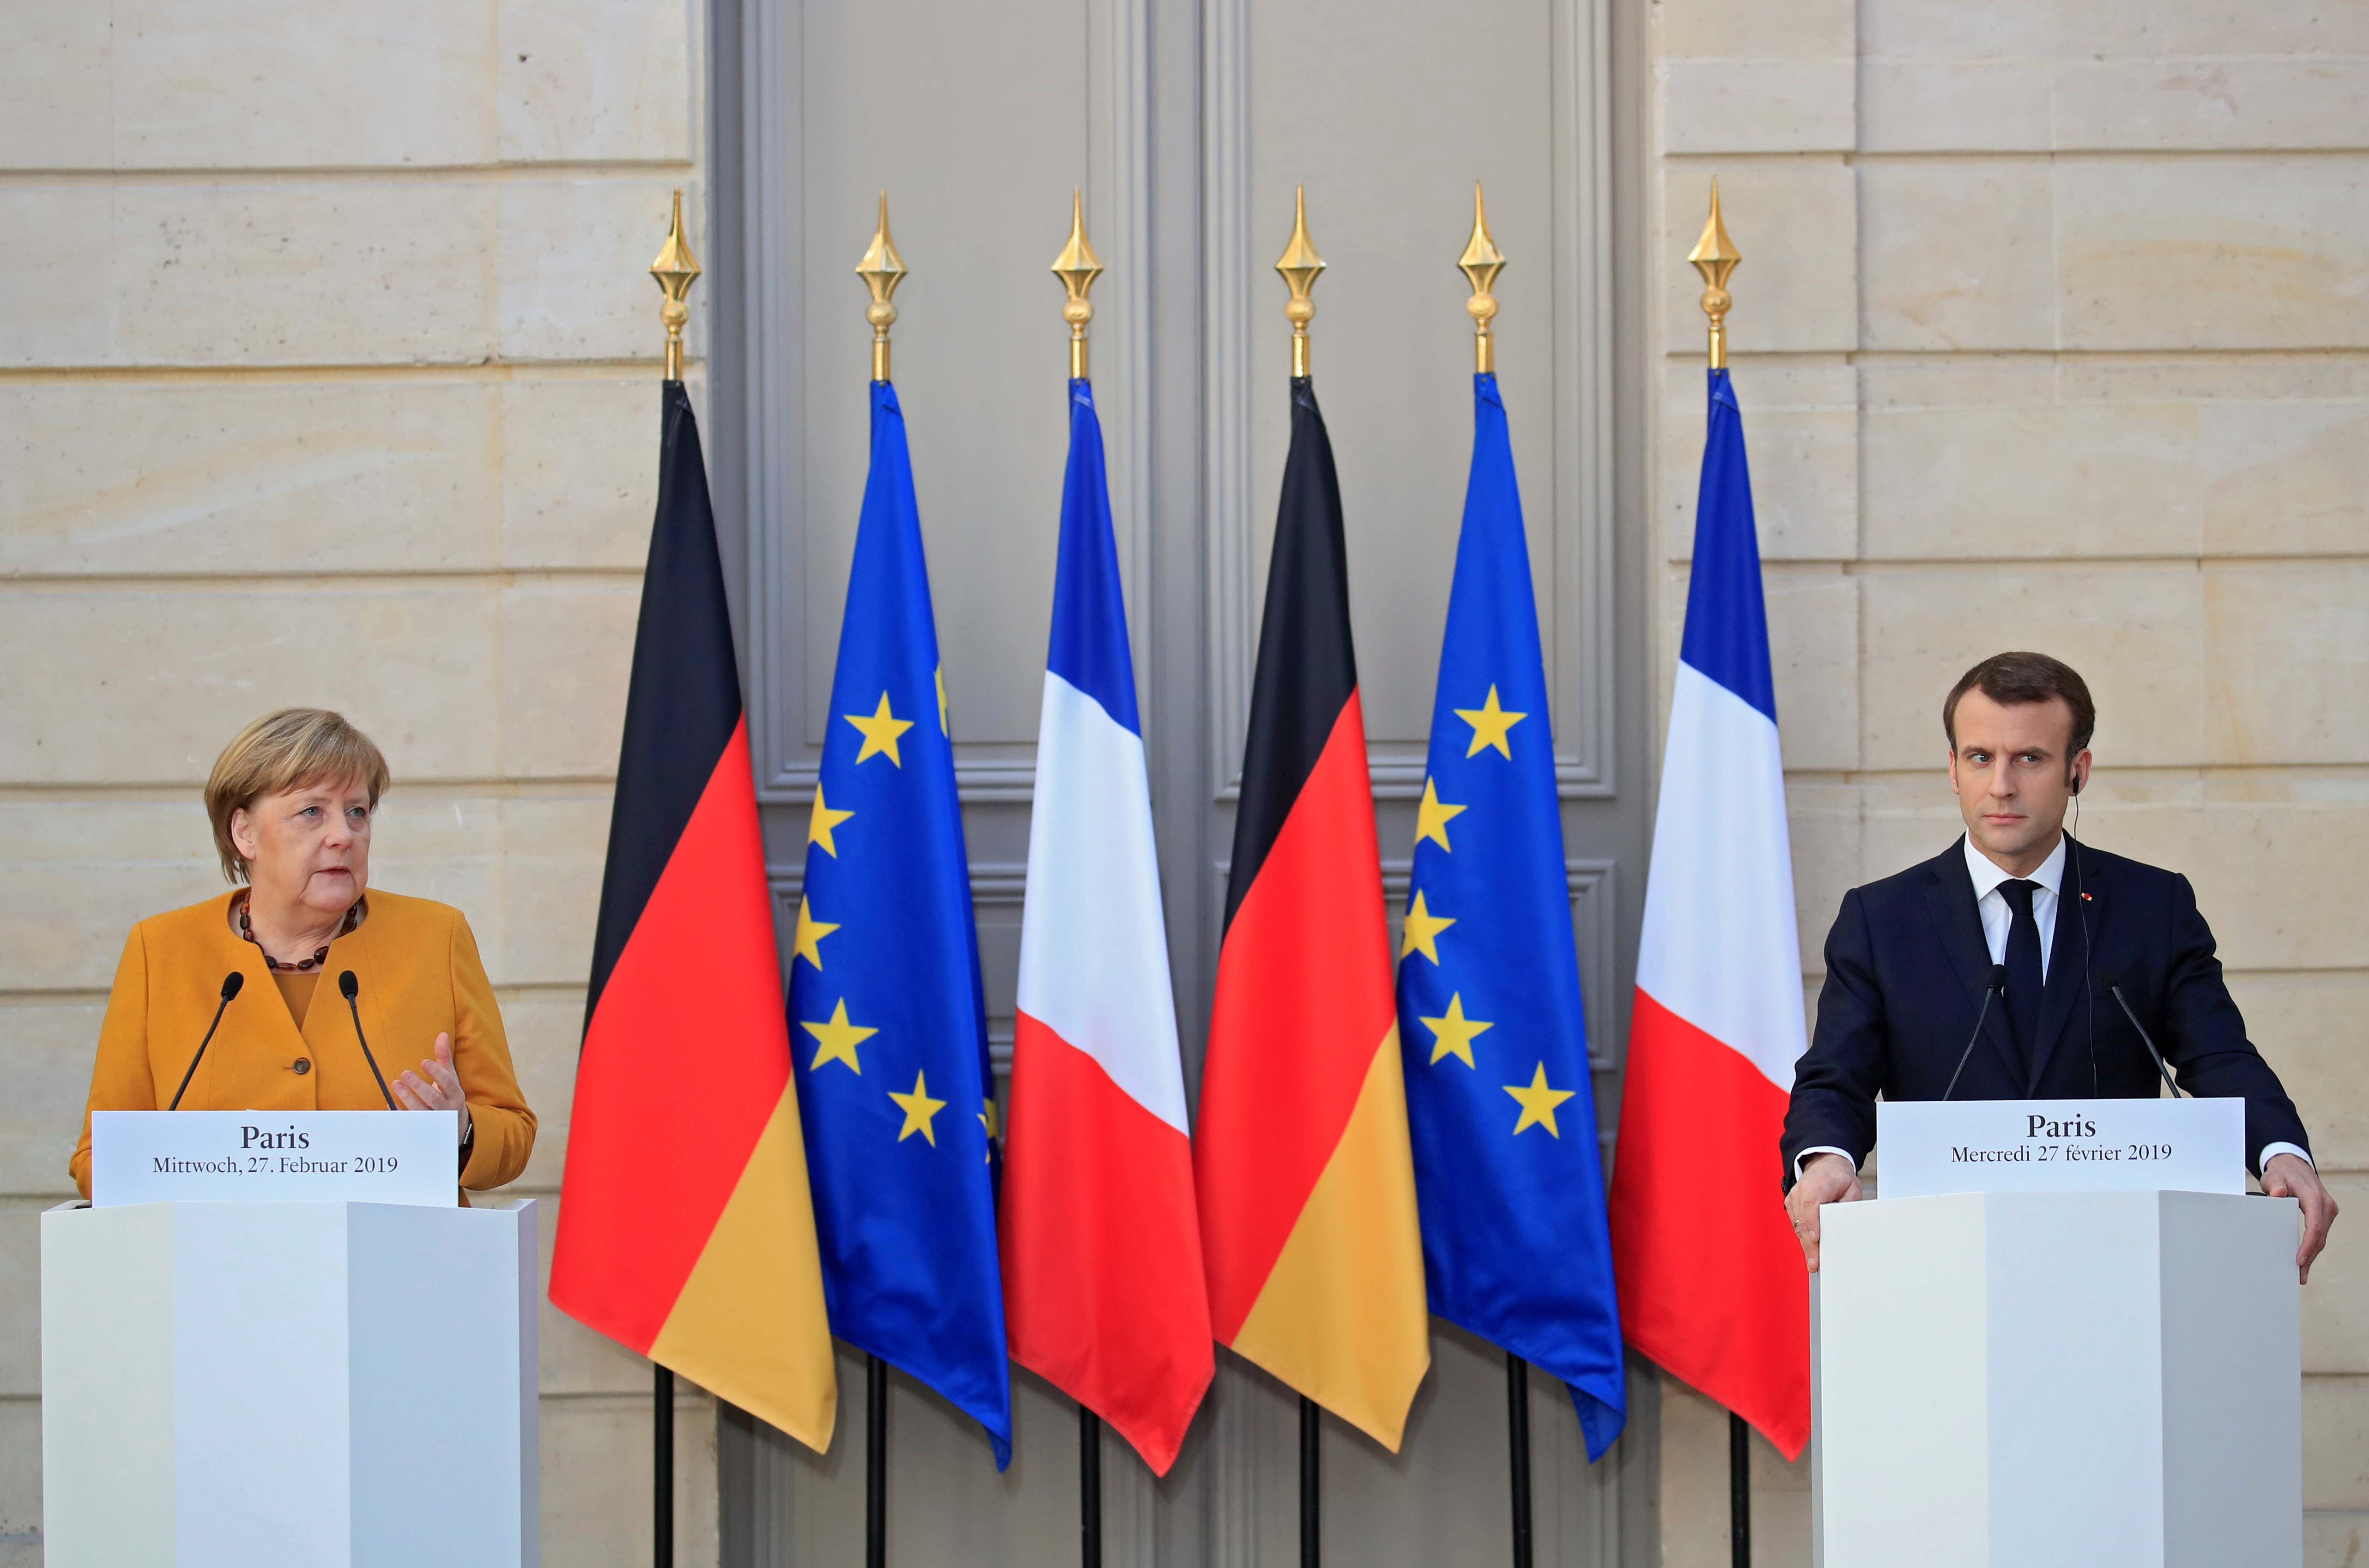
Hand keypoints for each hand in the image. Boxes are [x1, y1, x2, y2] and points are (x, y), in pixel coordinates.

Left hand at [392, 1032, 473, 1144]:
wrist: (455, 1124)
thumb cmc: (448, 1094)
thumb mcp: (450, 1077)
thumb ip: (444, 1057)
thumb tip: (442, 1034)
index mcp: (456, 1094)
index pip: (448, 1083)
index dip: (436, 1073)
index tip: (424, 1062)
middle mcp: (447, 1108)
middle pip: (433, 1098)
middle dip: (419, 1086)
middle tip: (405, 1073)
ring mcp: (434, 1121)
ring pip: (421, 1111)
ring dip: (407, 1098)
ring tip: (395, 1084)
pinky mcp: (423, 1128)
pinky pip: (409, 1122)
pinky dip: (399, 1113)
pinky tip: (389, 1103)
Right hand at [1785, 1152, 1862, 1272]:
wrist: (1825, 1163)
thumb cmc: (1839, 1177)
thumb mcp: (1852, 1189)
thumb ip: (1848, 1206)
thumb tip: (1845, 1226)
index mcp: (1818, 1184)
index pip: (1811, 1205)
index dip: (1811, 1224)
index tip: (1815, 1240)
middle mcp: (1802, 1189)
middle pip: (1803, 1220)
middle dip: (1809, 1244)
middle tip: (1814, 1263)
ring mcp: (1793, 1196)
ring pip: (1797, 1224)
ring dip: (1805, 1242)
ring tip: (1813, 1260)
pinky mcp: (1790, 1202)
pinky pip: (1795, 1222)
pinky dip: (1802, 1234)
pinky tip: (1810, 1246)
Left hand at [2262, 1152, 2337, 1282]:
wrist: (2293, 1166)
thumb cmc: (2282, 1173)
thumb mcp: (2273, 1176)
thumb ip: (2275, 1185)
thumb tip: (2278, 1193)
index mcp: (2314, 1197)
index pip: (2314, 1226)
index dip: (2307, 1245)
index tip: (2300, 1260)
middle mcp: (2325, 1205)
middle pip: (2319, 1236)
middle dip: (2310, 1256)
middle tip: (2299, 1274)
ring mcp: (2326, 1211)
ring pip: (2321, 1237)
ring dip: (2312, 1254)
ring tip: (2301, 1273)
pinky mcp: (2323, 1215)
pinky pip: (2319, 1233)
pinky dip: (2313, 1247)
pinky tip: (2306, 1259)